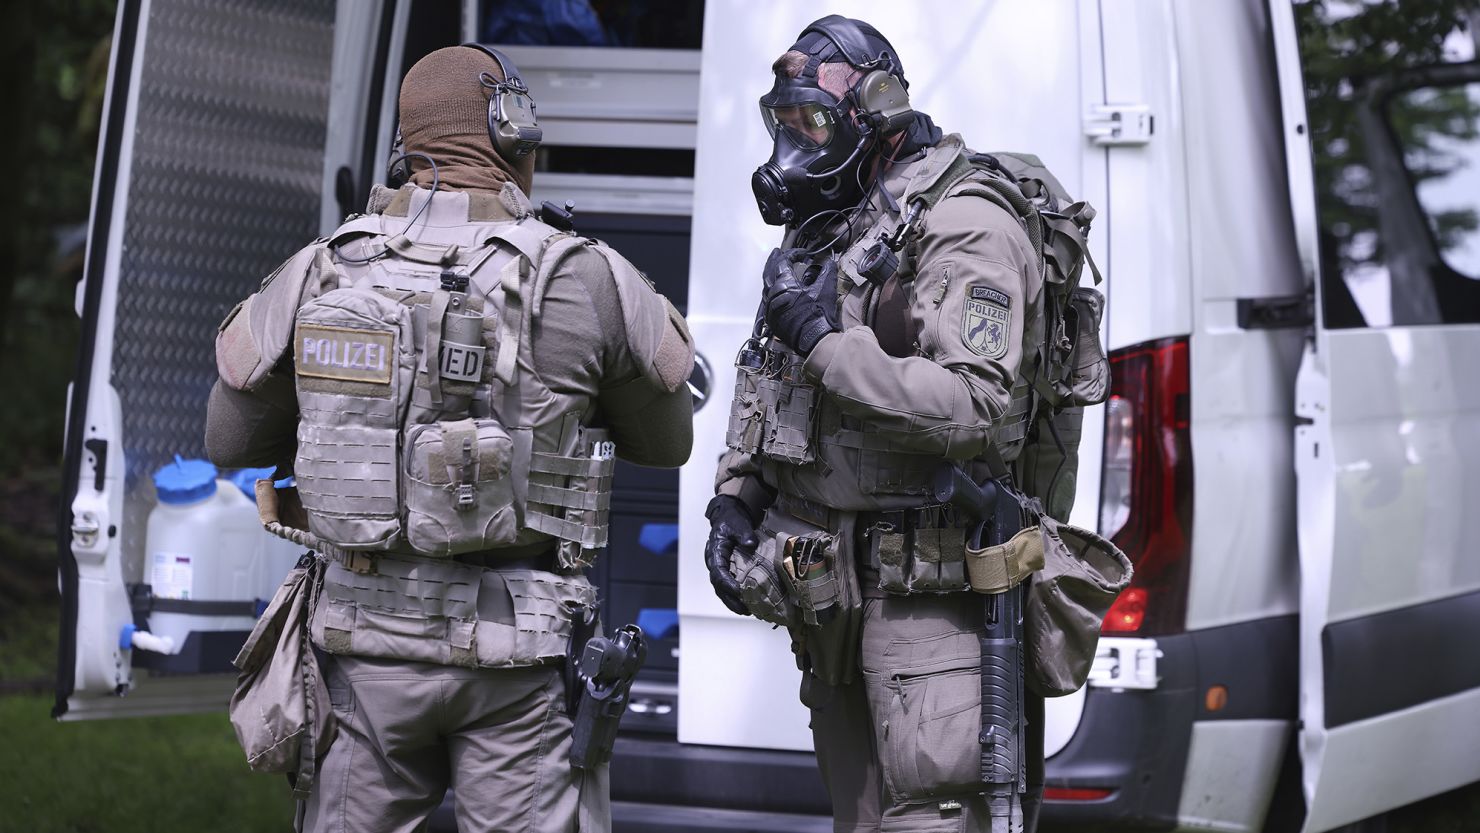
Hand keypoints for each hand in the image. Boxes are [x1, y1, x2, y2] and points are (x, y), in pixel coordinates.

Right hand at [704, 495, 758, 615]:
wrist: (728, 516)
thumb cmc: (731, 519)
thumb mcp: (737, 523)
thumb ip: (743, 533)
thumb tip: (750, 543)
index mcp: (714, 553)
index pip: (718, 573)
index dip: (728, 584)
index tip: (739, 592)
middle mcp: (714, 563)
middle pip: (719, 586)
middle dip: (731, 600)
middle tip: (744, 610)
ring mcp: (719, 567)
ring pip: (722, 590)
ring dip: (733, 602)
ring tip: (747, 611)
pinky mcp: (726, 569)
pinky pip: (728, 586)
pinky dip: (736, 596)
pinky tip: (747, 603)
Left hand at [761, 248, 838, 354]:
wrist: (813, 339)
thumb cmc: (818, 315)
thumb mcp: (826, 289)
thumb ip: (827, 271)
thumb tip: (829, 262)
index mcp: (785, 284)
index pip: (783, 262)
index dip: (793, 254)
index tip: (802, 254)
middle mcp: (773, 294)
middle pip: (769, 271)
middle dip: (774, 260)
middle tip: (776, 253)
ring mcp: (770, 307)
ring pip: (766, 286)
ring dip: (770, 275)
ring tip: (774, 269)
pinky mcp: (771, 318)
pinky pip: (767, 300)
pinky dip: (770, 291)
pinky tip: (775, 291)